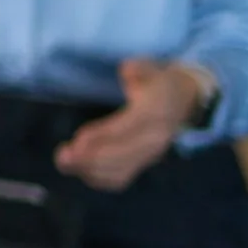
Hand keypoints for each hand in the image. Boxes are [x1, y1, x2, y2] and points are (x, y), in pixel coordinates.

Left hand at [55, 58, 199, 190]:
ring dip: (89, 171)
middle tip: (62, 157)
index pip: (126, 129)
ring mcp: (151, 154)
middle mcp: (155, 138)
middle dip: (89, 160)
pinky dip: (99, 179)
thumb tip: (127, 71)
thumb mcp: (152, 69)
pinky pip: (121, 178)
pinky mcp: (144, 163)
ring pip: (120, 171)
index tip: (77, 140)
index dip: (101, 137)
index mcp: (155, 113)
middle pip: (121, 156)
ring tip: (64, 163)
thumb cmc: (158, 83)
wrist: (185, 102)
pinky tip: (80, 171)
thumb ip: (138, 69)